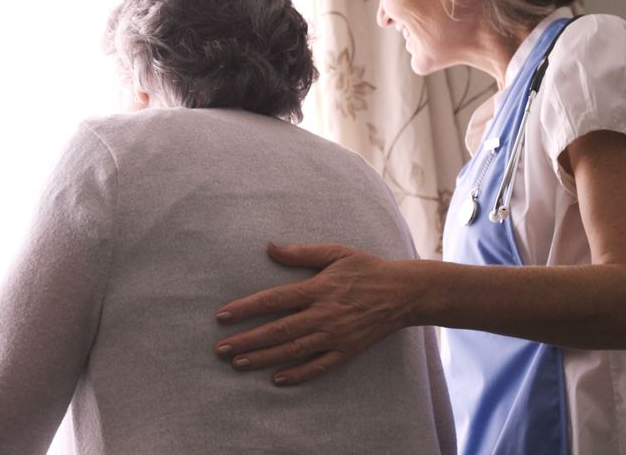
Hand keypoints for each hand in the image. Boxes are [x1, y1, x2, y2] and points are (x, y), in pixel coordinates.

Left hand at [213, 243, 416, 385]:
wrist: (405, 293)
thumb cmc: (368, 269)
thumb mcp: (336, 252)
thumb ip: (301, 252)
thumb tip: (268, 246)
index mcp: (318, 288)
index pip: (274, 299)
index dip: (246, 308)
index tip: (221, 316)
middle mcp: (323, 314)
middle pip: (278, 330)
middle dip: (246, 340)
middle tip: (220, 349)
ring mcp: (335, 335)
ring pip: (293, 350)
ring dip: (263, 359)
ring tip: (238, 364)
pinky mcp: (347, 351)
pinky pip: (319, 367)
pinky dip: (298, 374)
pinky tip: (277, 379)